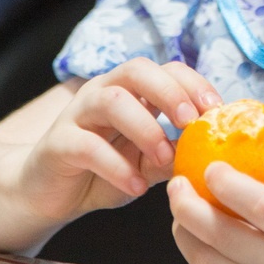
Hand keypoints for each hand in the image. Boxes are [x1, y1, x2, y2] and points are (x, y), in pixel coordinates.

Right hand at [14, 58, 222, 226]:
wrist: (47, 195)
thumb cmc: (104, 171)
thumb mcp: (147, 164)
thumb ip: (175, 153)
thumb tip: (213, 152)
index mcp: (131, 89)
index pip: (167, 68)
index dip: (194, 84)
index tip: (216, 111)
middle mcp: (103, 91)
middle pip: (137, 70)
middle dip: (170, 92)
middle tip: (190, 123)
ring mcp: (77, 114)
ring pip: (112, 101)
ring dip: (145, 128)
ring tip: (164, 158)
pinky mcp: (57, 144)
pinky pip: (86, 145)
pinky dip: (116, 166)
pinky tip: (136, 187)